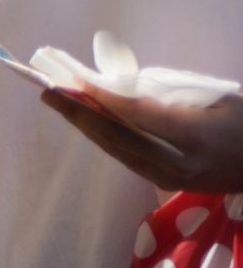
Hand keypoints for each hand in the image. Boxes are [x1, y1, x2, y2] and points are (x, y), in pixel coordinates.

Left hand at [41, 86, 242, 192]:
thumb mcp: (218, 97)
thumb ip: (172, 95)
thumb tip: (122, 87)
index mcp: (197, 137)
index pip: (138, 115)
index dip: (103, 99)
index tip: (74, 81)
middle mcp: (180, 163)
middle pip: (118, 137)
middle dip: (80, 114)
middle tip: (48, 92)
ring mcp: (173, 179)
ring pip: (118, 151)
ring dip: (86, 127)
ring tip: (59, 103)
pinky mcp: (169, 186)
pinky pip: (128, 159)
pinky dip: (104, 139)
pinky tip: (87, 122)